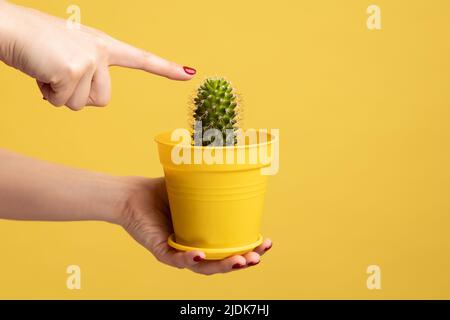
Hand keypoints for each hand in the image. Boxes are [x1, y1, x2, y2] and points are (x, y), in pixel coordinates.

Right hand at [0, 1, 195, 110]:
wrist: (8, 28)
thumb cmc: (35, 44)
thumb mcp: (68, 56)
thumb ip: (85, 75)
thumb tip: (80, 100)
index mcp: (104, 45)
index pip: (141, 58)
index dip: (165, 69)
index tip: (190, 74)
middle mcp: (102, 50)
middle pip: (103, 101)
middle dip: (77, 96)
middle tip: (58, 72)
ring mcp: (91, 59)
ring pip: (82, 105)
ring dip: (60, 94)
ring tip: (47, 68)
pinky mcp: (75, 69)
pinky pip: (63, 102)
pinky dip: (47, 94)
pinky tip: (41, 70)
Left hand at [120, 177, 272, 274]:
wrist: (131, 194)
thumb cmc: (161, 191)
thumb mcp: (192, 186)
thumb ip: (211, 180)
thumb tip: (234, 158)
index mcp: (205, 237)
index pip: (231, 248)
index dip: (250, 249)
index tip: (267, 242)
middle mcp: (194, 248)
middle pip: (222, 262)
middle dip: (243, 262)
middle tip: (258, 257)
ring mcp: (178, 252)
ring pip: (204, 267)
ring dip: (223, 266)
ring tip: (240, 260)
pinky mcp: (160, 251)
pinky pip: (176, 260)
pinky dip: (189, 259)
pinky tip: (201, 255)